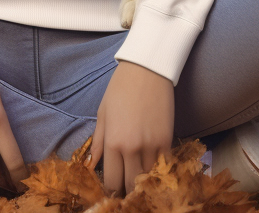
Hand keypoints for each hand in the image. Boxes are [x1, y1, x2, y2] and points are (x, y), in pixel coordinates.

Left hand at [88, 60, 174, 195]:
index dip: (112, 189)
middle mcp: (132, 148)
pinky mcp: (167, 140)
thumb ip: (98, 142)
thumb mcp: (103, 113)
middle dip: (127, 189)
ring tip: (138, 174)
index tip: (113, 188)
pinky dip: (157, 169)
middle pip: (131, 185)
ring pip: (148, 178)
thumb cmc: (120, 88)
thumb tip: (91, 165)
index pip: (112, 182)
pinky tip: (152, 164)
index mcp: (113, 142)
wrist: (146, 70)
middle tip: (125, 184)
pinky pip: (163, 166)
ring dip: (142, 179)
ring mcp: (151, 146)